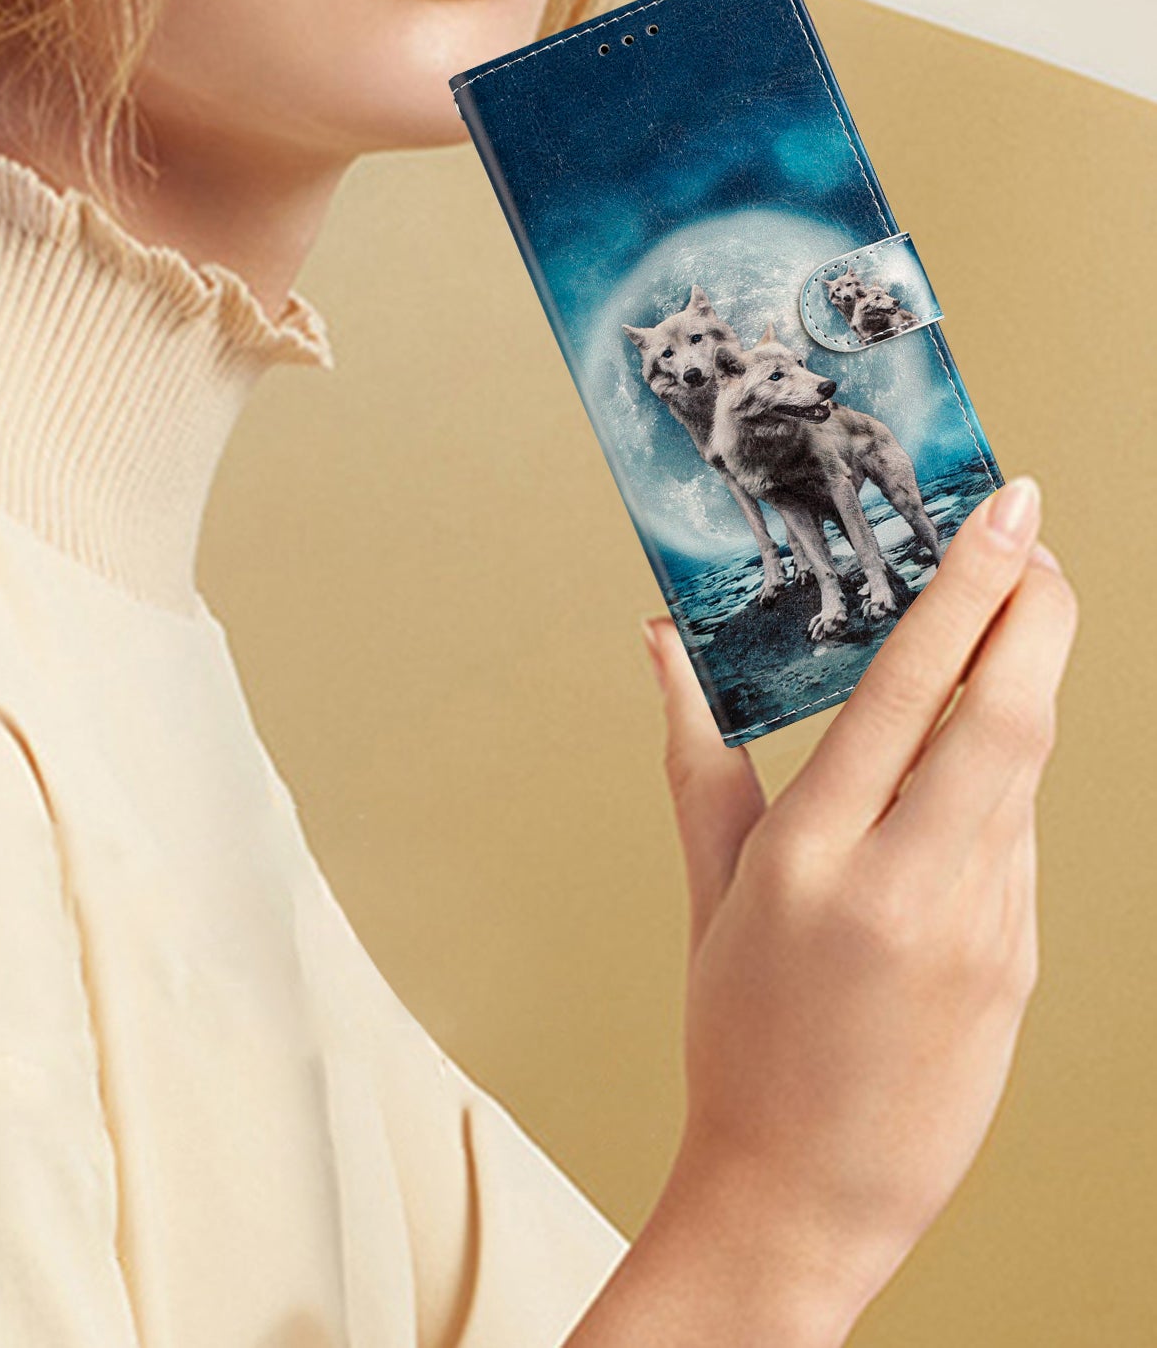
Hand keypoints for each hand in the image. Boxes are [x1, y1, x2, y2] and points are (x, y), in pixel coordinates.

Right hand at [568, 475, 1077, 1347]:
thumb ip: (697, 753)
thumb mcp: (710, 887)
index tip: (1008, 509)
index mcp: (812, 860)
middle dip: (1039, 609)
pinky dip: (1005, 775)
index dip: (967, 590)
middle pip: (1008, 716)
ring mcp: (983, 930)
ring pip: (1026, 770)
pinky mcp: (1022, 960)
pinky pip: (1021, 837)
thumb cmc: (738, 1031)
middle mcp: (908, 886)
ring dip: (1023, 685)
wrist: (806, 1188)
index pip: (909, 693)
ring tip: (1004, 624)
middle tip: (1037, 539)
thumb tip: (659, 644)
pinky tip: (970, 763)